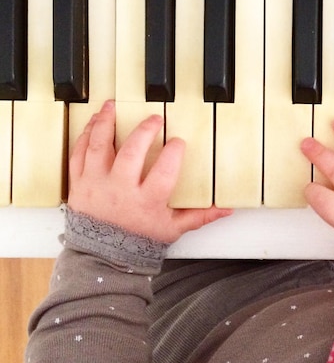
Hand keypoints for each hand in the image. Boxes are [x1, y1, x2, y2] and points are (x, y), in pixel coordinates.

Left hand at [68, 100, 232, 242]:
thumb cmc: (138, 241)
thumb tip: (225, 209)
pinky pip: (78, 154)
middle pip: (131, 152)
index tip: (179, 142)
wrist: (102, 256)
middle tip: (155, 119)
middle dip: (145, 131)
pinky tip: (95, 122)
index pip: (163, 171)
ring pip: (99, 147)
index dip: (173, 151)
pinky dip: (85, 135)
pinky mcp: (79, 183)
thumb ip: (200, 216)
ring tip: (113, 106)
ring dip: (106, 123)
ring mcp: (96, 185)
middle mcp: (120, 190)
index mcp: (146, 201)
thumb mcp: (173, 229)